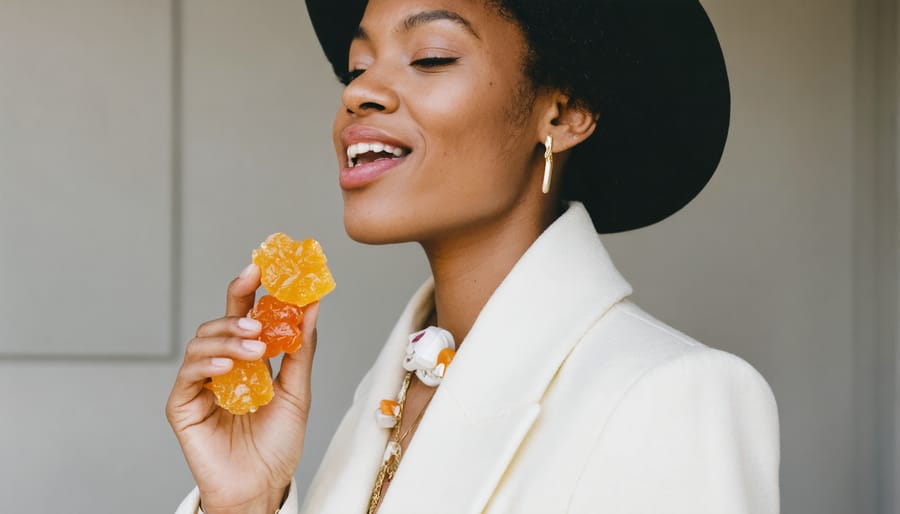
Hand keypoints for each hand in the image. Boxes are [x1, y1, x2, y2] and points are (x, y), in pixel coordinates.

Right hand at [166, 263, 318, 512]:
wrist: (263, 485)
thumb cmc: (277, 443)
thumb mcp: (298, 390)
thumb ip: (300, 349)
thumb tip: (312, 306)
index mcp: (247, 358)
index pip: (243, 314)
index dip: (248, 289)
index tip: (260, 267)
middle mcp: (221, 366)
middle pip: (217, 322)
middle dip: (235, 310)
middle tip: (258, 316)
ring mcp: (200, 384)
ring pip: (201, 343)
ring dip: (228, 339)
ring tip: (254, 347)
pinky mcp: (182, 406)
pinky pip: (188, 375)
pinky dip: (208, 365)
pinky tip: (228, 367)